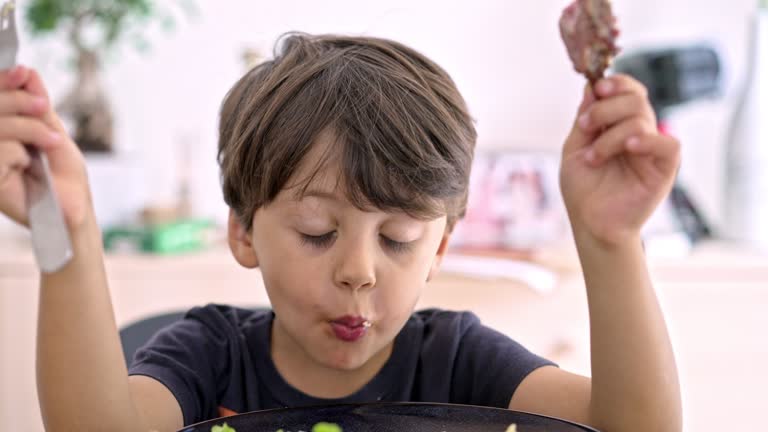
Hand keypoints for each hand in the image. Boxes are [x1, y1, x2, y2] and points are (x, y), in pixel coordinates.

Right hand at [0, 66, 91, 230]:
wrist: (74, 209)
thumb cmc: (63, 174)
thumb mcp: (52, 132)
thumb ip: (36, 104)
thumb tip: (27, 72)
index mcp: (1, 130)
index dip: (3, 82)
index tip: (23, 71)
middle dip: (19, 101)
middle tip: (43, 108)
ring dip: (29, 130)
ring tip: (49, 144)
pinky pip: (1, 151)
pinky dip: (20, 154)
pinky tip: (28, 168)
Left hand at [559, 75, 680, 246]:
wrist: (590, 224)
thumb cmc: (583, 190)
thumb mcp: (573, 149)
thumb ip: (584, 119)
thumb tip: (591, 86)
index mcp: (618, 125)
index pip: (628, 91)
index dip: (616, 84)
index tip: (597, 88)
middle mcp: (638, 133)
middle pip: (635, 100)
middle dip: (606, 107)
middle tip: (587, 126)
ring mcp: (651, 150)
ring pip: (642, 119)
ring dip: (610, 135)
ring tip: (593, 158)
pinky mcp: (664, 169)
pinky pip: (668, 144)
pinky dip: (647, 140)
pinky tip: (628, 147)